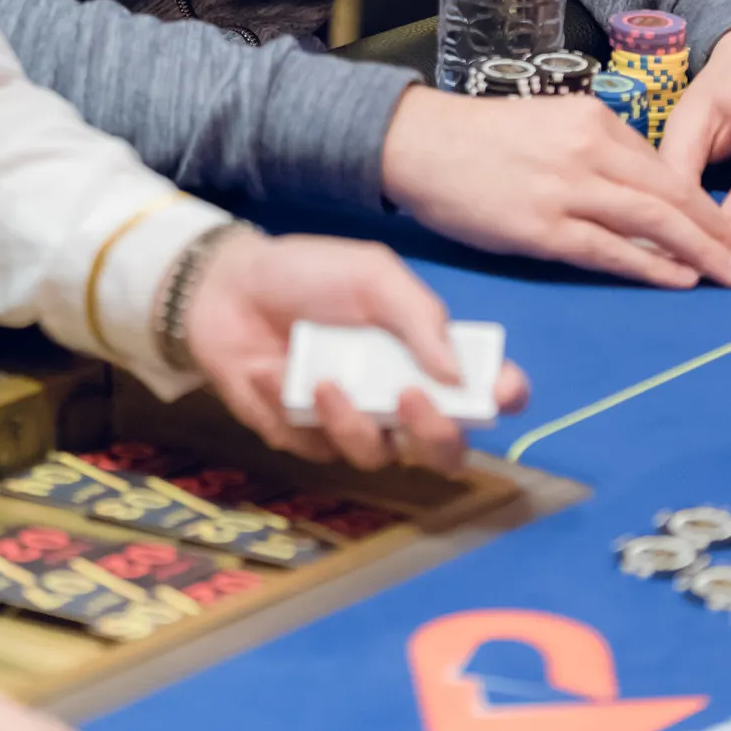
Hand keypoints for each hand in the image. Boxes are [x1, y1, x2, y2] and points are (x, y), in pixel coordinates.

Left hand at [183, 229, 527, 478]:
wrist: (226, 286)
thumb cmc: (308, 273)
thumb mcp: (372, 274)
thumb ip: (419, 316)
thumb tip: (459, 375)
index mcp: (424, 352)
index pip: (483, 388)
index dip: (504, 396)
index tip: (503, 391)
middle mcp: (397, 395)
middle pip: (445, 449)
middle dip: (437, 436)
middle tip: (409, 398)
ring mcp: (353, 421)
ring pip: (380, 457)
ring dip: (355, 423)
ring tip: (325, 380)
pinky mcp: (304, 438)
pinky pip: (316, 448)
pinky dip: (295, 409)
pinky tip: (272, 371)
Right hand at [381, 86, 730, 288]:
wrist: (419, 143)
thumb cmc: (478, 138)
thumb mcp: (546, 125)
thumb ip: (593, 152)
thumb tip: (636, 191)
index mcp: (591, 120)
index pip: (664, 165)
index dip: (704, 201)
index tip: (728, 226)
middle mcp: (588, 150)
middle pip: (673, 194)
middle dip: (718, 230)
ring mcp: (567, 189)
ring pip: (654, 222)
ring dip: (702, 252)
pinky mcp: (544, 228)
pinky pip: (612, 251)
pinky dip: (653, 267)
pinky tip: (681, 279)